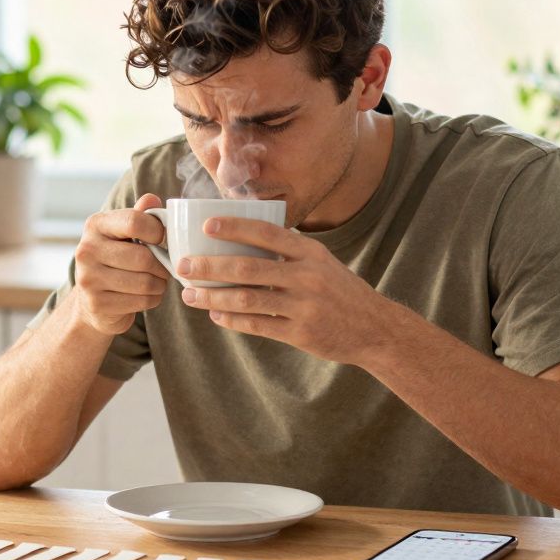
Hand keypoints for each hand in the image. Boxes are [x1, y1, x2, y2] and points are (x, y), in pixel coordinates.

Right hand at [72, 193, 170, 334]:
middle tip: (164, 267)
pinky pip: (141, 301)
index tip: (162, 240)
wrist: (93, 302)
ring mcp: (89, 279)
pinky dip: (153, 299)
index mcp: (95, 225)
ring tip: (157, 281)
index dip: (157, 231)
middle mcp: (86, 250)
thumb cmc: (116, 261)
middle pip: (142, 257)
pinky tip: (147, 295)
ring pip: (144, 282)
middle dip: (162, 265)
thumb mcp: (124, 234)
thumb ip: (139, 216)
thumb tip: (152, 199)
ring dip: (159, 284)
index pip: (134, 221)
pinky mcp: (97, 303)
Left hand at [176, 216, 383, 363]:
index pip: (267, 233)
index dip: (236, 227)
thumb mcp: (322, 263)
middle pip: (249, 268)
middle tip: (184, 266)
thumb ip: (289, 252)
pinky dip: (233, 321)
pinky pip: (259, 325)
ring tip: (190, 296)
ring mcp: (304, 306)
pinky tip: (215, 316)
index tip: (207, 226)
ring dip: (214, 298)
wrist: (374, 328)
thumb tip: (243, 239)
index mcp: (310, 252)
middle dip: (211, 267)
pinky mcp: (301, 333)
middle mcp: (307, 276)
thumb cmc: (341, 291)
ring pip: (248, 299)